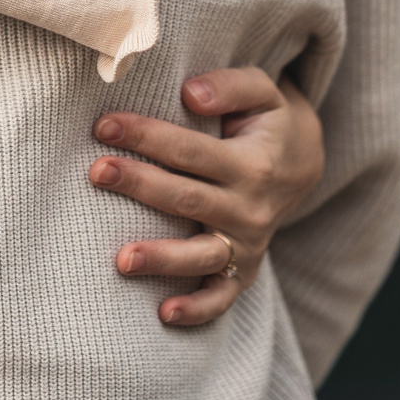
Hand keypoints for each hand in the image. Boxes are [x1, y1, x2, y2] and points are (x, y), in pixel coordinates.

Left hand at [90, 67, 325, 325]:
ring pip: (200, 255)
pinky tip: (164, 313)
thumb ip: (230, 86)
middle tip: (97, 172)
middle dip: (140, 185)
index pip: (190, 150)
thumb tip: (190, 94)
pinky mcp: (241, 272)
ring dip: (162, 258)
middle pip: (186, 199)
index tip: (104, 125)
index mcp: (252, 163)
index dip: (146, 136)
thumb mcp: (262, 91)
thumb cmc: (266, 122)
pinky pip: (220, 298)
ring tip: (122, 259)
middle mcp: (250, 208)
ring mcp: (246, 245)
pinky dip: (197, 309)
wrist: (302, 166)